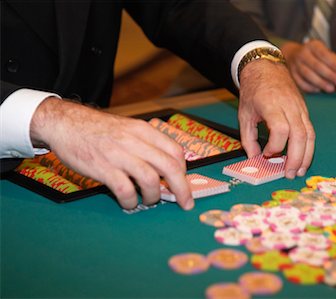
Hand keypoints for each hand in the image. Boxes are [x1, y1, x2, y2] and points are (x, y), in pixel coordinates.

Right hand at [30, 97, 193, 209]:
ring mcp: (119, 155)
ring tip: (149, 200)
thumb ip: (146, 144)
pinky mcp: (103, 168)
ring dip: (154, 196)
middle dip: (181, 188)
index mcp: (143, 130)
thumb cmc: (99, 130)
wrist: (65, 123)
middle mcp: (135, 141)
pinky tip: (128, 202)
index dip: (183, 170)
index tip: (183, 182)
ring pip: (150, 179)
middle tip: (184, 203)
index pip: (175, 151)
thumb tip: (166, 167)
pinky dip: (131, 201)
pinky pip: (125, 190)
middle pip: (169, 167)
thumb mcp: (128, 128)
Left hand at [238, 59, 315, 177]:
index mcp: (271, 104)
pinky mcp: (305, 111)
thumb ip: (248, 139)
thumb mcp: (244, 114)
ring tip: (299, 171)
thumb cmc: (253, 91)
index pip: (281, 129)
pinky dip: (308, 147)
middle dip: (296, 158)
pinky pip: (311, 131)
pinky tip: (302, 159)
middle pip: (300, 135)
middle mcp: (289, 106)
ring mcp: (300, 108)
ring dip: (306, 156)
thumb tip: (255, 159)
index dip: (275, 146)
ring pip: (309, 134)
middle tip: (289, 174)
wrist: (266, 68)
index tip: (266, 154)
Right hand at [281, 40, 335, 92]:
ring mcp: (296, 65)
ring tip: (331, 89)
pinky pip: (301, 83)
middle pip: (316, 65)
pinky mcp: (292, 74)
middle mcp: (302, 54)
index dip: (333, 64)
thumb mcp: (323, 51)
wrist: (293, 54)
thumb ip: (332, 59)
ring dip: (320, 83)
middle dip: (329, 75)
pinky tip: (319, 90)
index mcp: (312, 46)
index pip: (323, 54)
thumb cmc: (314, 54)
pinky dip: (310, 87)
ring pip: (308, 75)